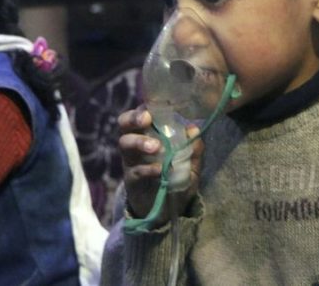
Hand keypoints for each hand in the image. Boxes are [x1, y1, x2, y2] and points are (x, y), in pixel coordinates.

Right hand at [118, 106, 203, 223]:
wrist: (166, 210)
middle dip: (133, 118)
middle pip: (124, 124)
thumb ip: (193, 149)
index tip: (153, 108)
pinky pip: (135, 170)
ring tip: (156, 147)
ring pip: (125, 143)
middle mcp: (134, 143)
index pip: (140, 114)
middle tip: (146, 120)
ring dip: (139, 142)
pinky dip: (148, 169)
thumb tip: (195, 130)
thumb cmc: (175, 178)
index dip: (143, 108)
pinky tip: (160, 170)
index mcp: (147, 134)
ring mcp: (130, 161)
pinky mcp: (131, 180)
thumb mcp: (190, 164)